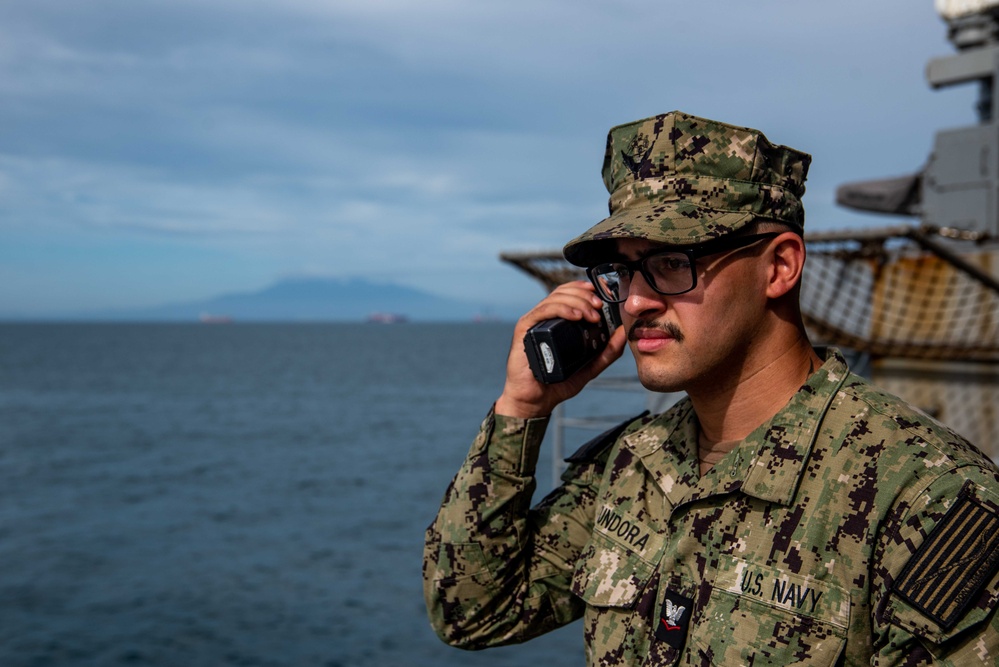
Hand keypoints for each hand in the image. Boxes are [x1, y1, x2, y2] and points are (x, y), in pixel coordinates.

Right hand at [495, 281, 626, 418]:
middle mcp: (544, 319)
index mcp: (556, 322)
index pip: (569, 294)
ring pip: (555, 299)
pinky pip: (543, 311)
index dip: (584, 291)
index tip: (601, 299)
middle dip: (584, 296)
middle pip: (563, 293)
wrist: (535, 400)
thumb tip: (623, 333)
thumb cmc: (557, 383)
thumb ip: (606, 352)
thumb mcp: (589, 366)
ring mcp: (534, 324)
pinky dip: (561, 309)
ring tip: (590, 315)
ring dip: (576, 302)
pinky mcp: (524, 330)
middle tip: (598, 307)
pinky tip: (575, 316)